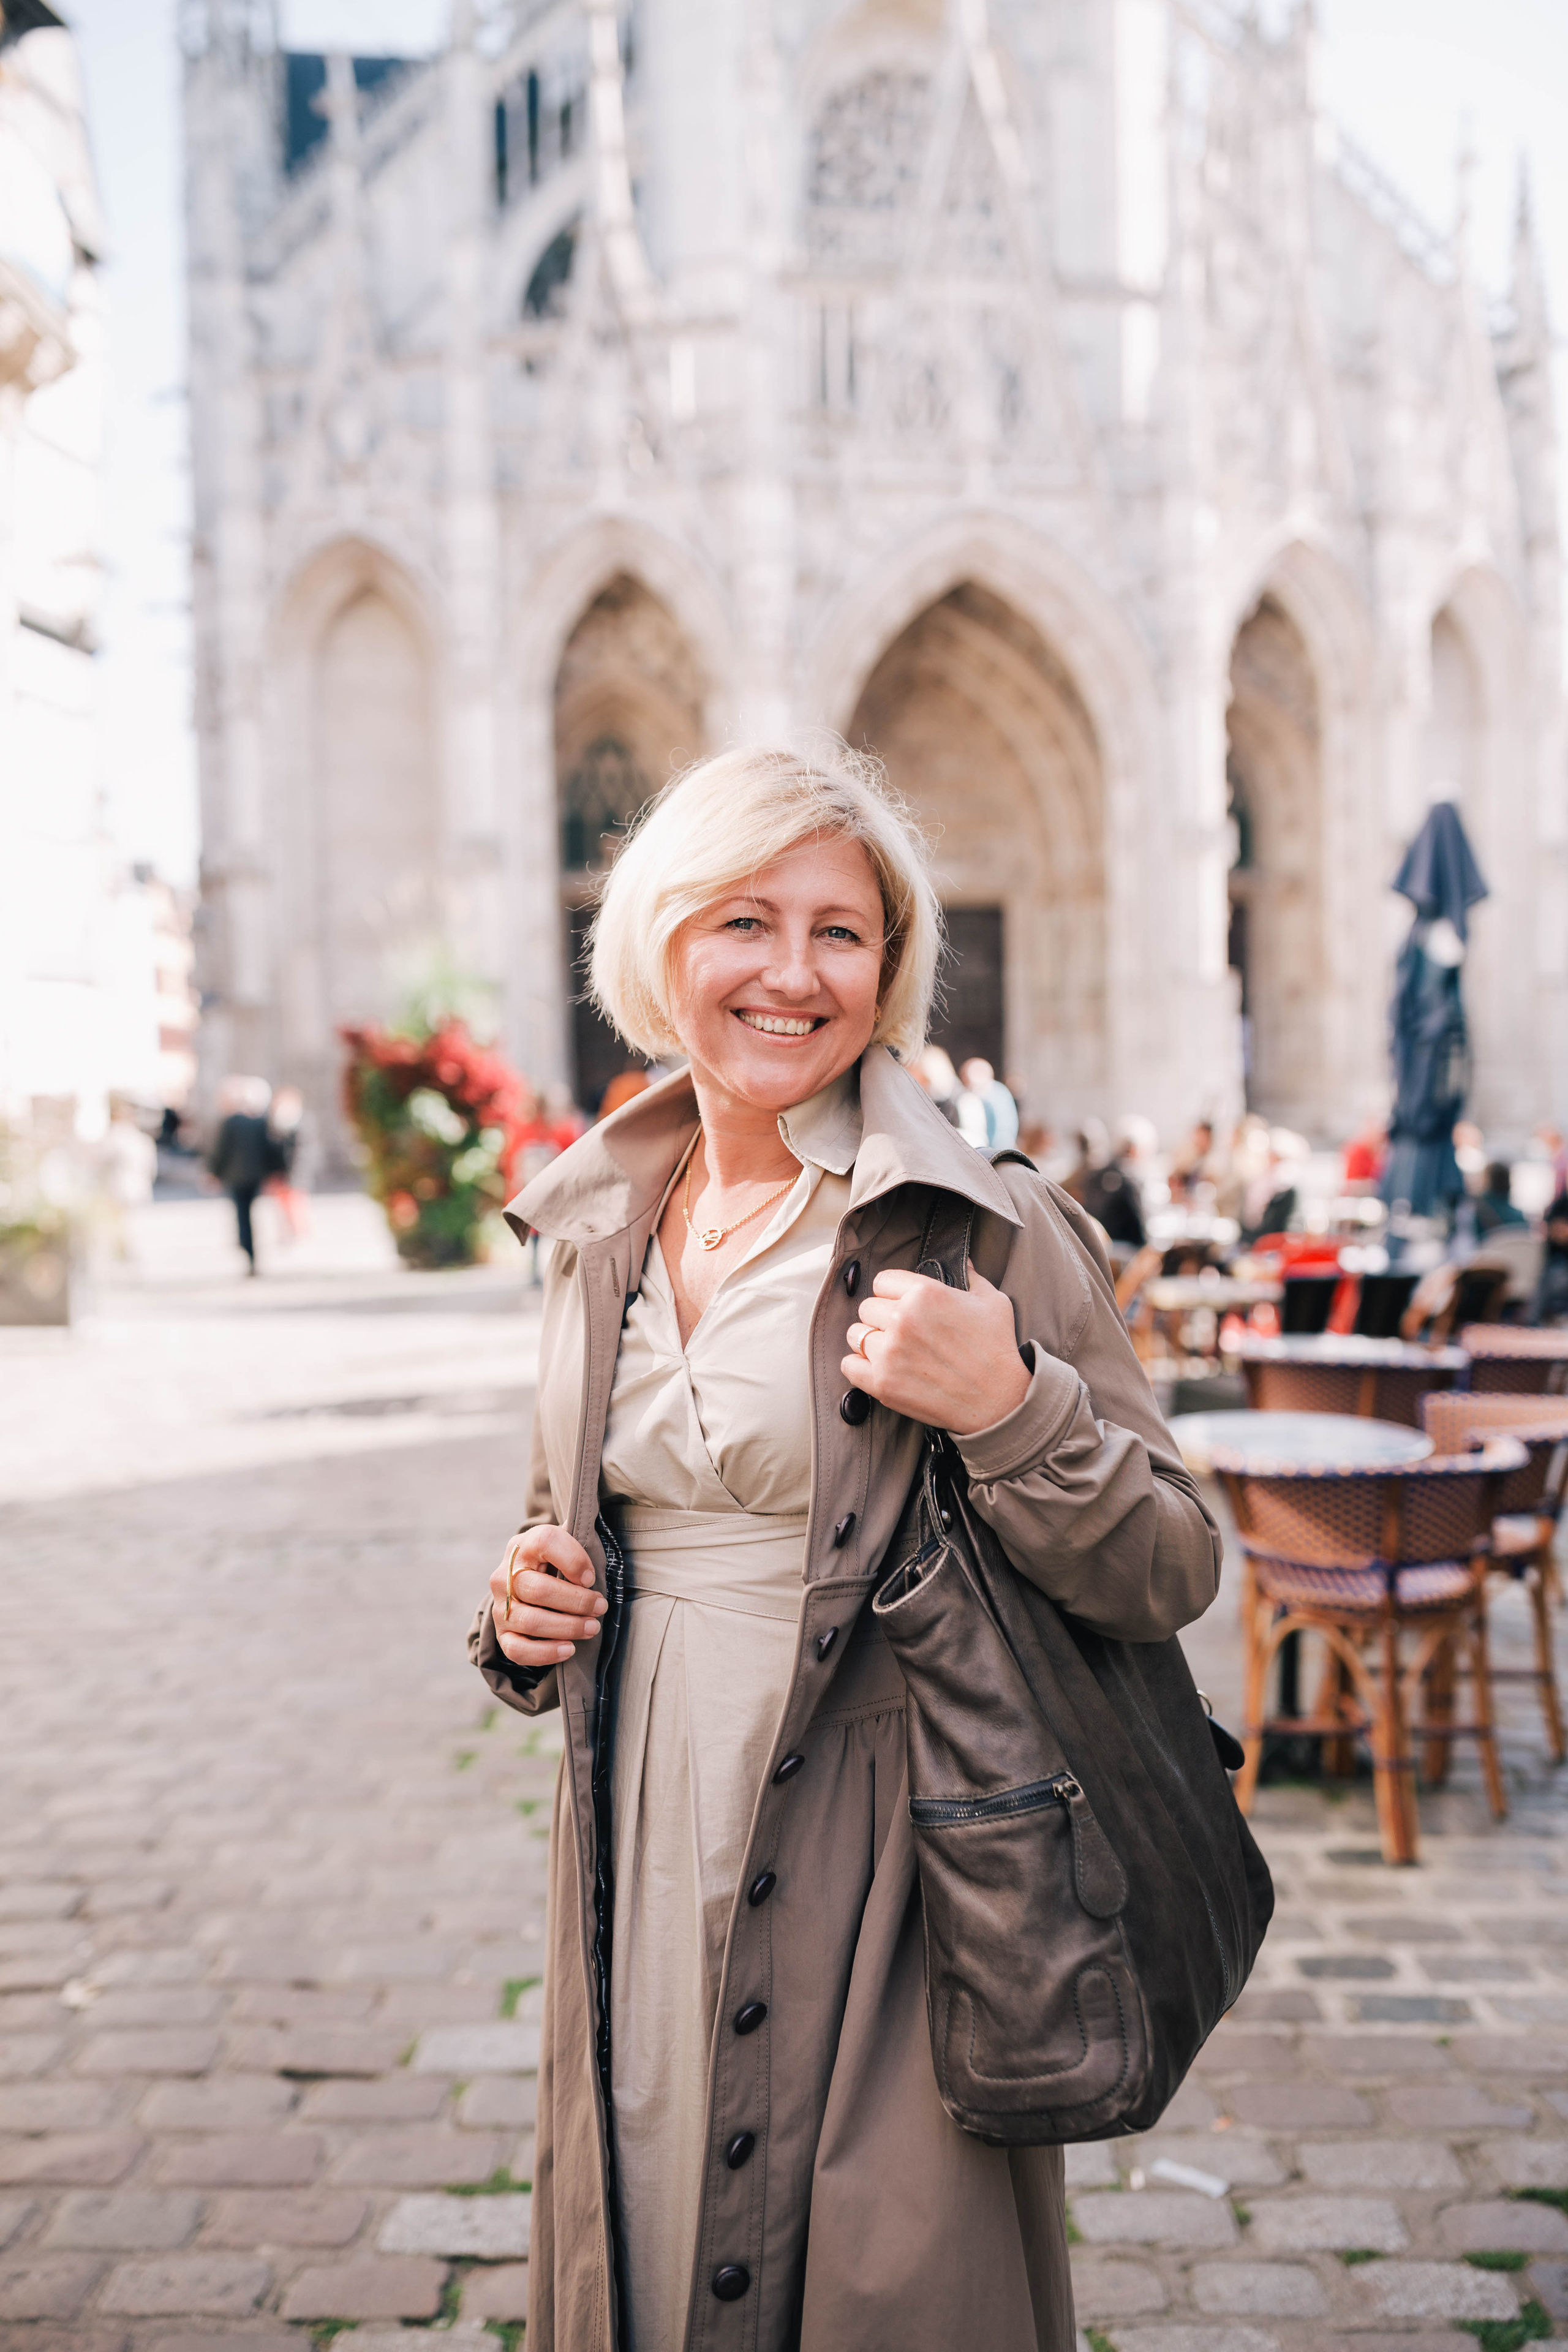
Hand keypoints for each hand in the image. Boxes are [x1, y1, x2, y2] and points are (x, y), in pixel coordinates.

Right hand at [490, 1525, 604, 1669]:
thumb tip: (589, 1571)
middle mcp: (505, 1576)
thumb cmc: (556, 1563)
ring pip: (531, 1621)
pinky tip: (569, 1649)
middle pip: (539, 1590)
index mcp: (524, 1545)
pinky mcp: (502, 1633)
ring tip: (592, 1628)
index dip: (573, 1560)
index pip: (545, 1542)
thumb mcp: (566, 1545)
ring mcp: (500, 1607)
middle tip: (601, 1607)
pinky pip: (518, 1650)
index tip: (591, 1577)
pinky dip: (546, 1653)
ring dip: (567, 1627)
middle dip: (577, 1601)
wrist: (528, 1581)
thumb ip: (580, 1545)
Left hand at [842, 1268, 1030, 1436]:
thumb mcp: (992, 1302)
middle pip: (866, 1308)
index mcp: (924, 1292)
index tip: (903, 1306)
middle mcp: (902, 1318)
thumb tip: (965, 1262)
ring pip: (855, 1335)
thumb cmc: (997, 1349)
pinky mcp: (883, 1383)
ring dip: (869, 1342)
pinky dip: (859, 1367)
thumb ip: (972, 1277)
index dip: (892, 1294)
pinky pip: (849, 1366)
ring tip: (891, 1352)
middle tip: (901, 1333)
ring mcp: (890, 1352)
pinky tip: (879, 1369)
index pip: (882, 1281)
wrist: (1000, 1401)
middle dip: (881, 1318)